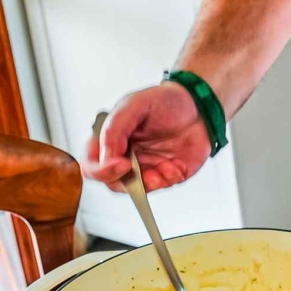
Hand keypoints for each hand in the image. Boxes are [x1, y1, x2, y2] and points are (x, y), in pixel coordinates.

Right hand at [83, 83, 211, 191]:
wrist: (199, 105)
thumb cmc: (164, 100)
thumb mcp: (135, 104)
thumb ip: (115, 128)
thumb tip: (107, 157)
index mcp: (109, 140)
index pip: (91, 165)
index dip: (101, 171)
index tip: (122, 164)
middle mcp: (124, 157)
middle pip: (112, 182)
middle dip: (130, 182)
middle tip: (147, 171)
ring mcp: (145, 167)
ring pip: (139, 190)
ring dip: (153, 183)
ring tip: (167, 167)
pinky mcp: (166, 174)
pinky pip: (164, 186)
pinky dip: (171, 178)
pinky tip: (178, 164)